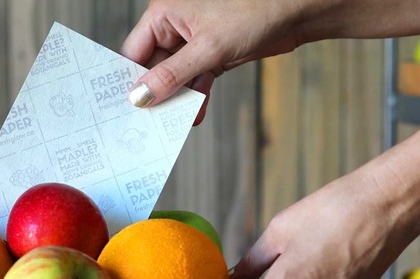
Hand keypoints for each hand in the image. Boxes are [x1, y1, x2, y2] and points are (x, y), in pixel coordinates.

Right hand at [121, 0, 314, 121]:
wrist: (293, 13)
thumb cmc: (252, 14)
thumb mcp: (207, 49)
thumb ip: (172, 75)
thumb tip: (140, 97)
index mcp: (164, 13)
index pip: (133, 51)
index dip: (130, 81)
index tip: (125, 110)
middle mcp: (175, 26)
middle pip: (153, 67)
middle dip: (156, 94)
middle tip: (149, 124)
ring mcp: (194, 41)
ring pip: (175, 77)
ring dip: (177, 100)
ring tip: (173, 124)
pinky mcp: (212, 54)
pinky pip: (195, 79)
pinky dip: (195, 96)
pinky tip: (194, 115)